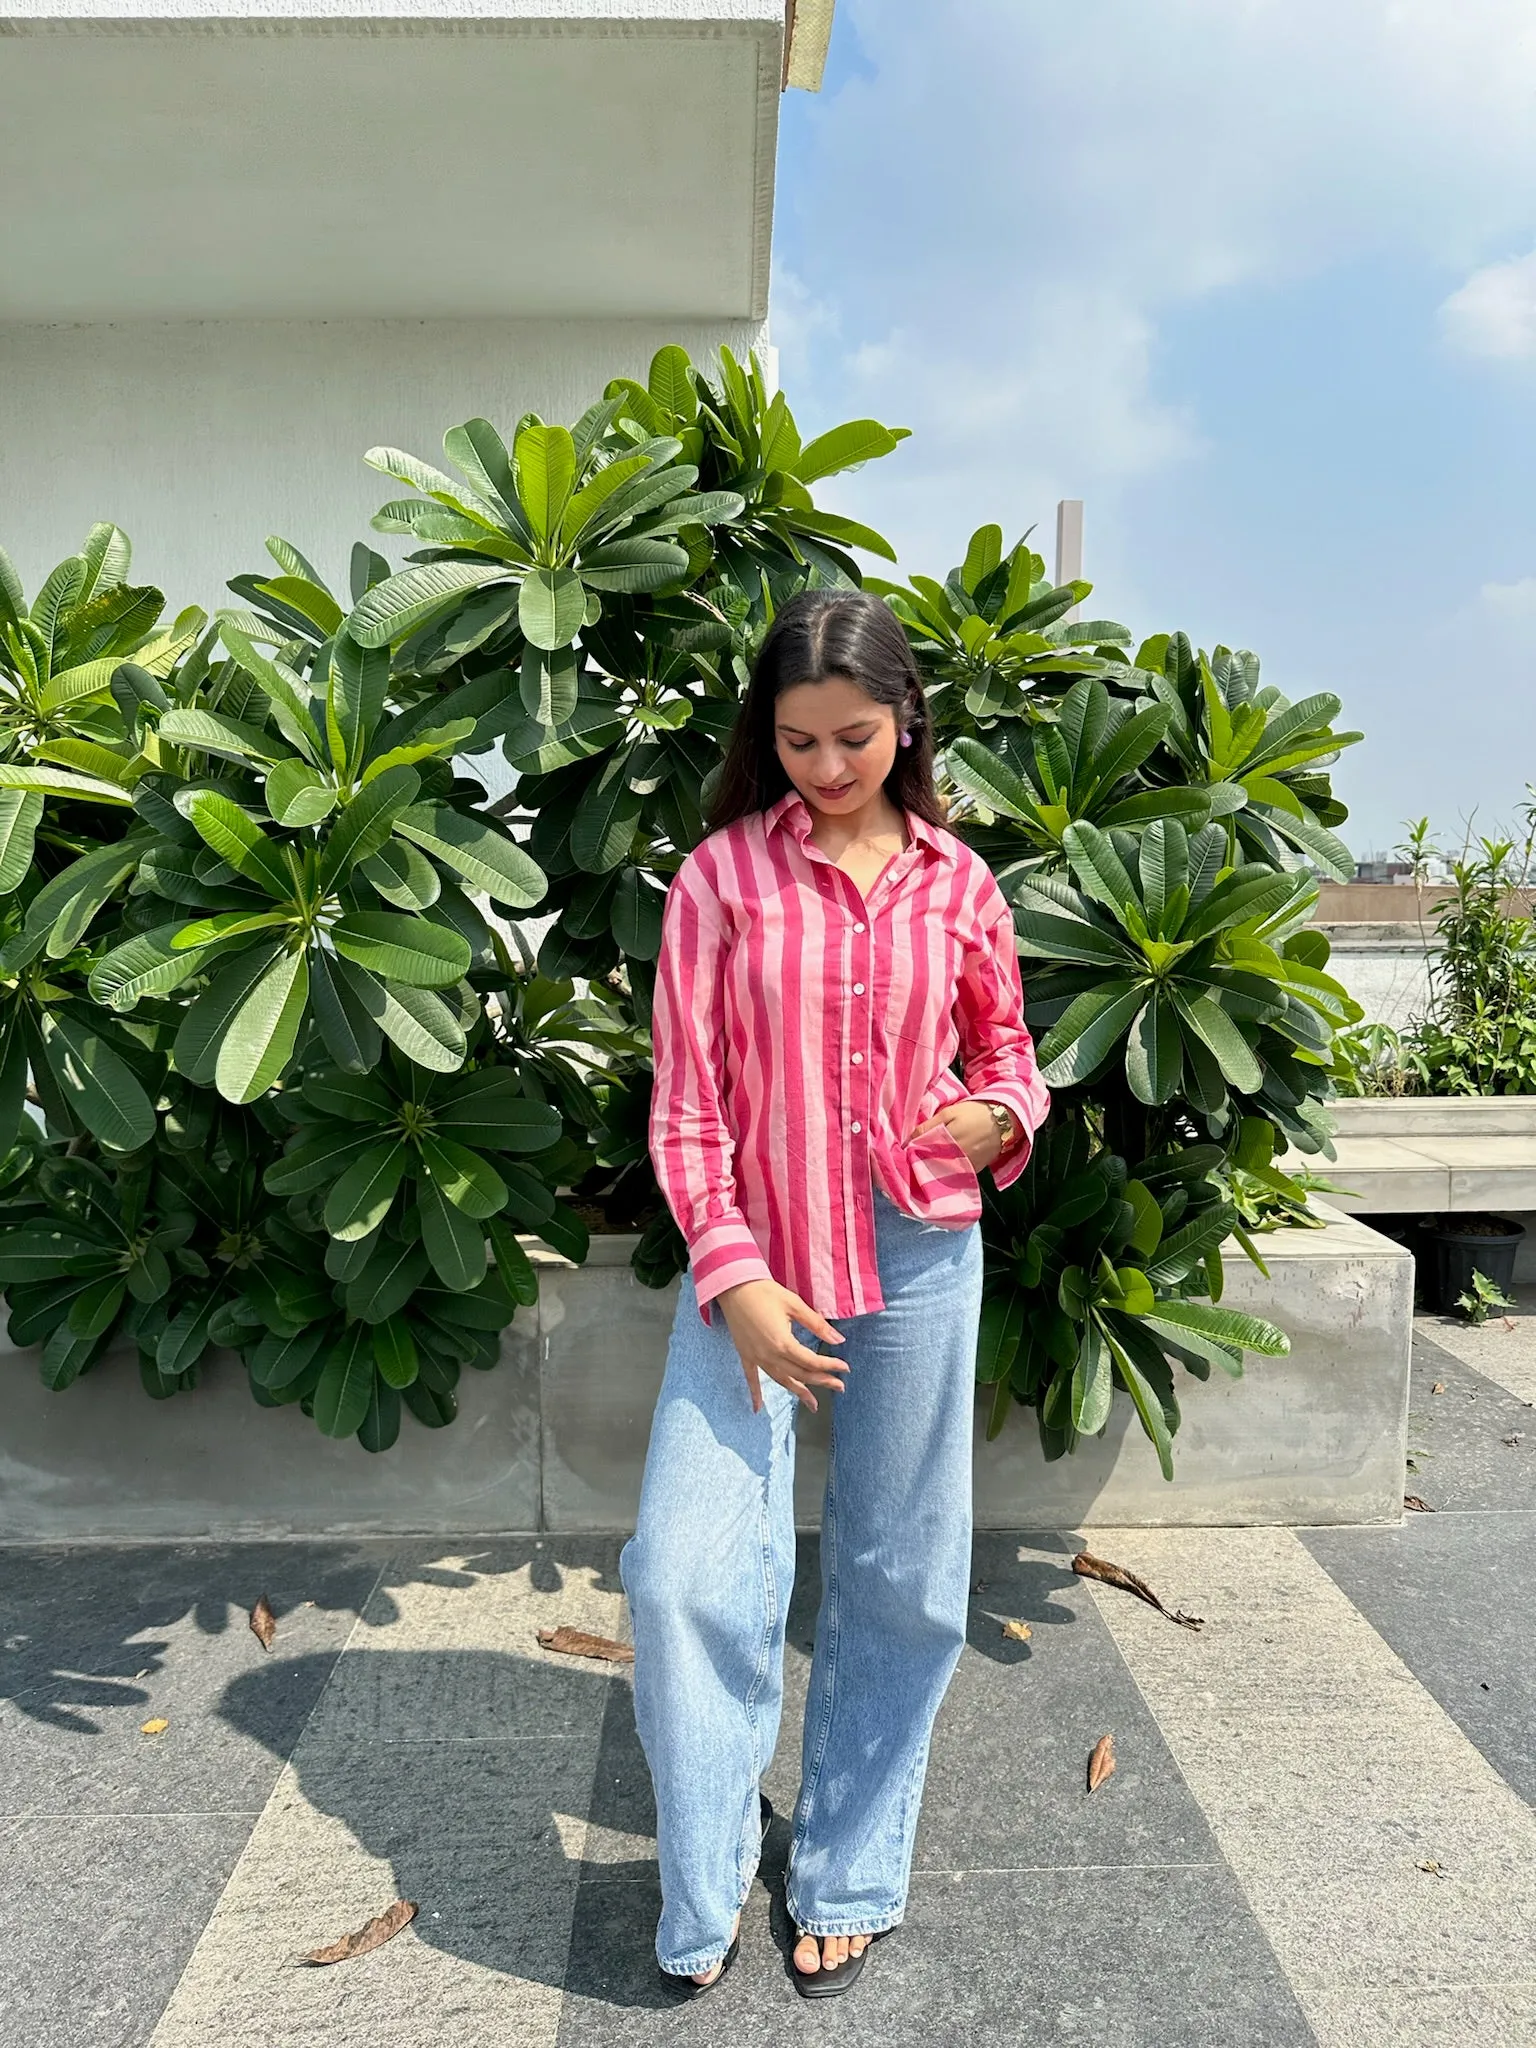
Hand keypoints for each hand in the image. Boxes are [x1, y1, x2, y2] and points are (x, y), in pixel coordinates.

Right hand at [713, 1278, 848, 1413]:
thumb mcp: (795, 1304)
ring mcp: (756, 1357)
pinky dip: (755, 1394)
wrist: (733, 1287)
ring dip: (799, 1392)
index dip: (831, 1366)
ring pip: (782, 1380)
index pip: (812, 1361)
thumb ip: (817, 1324)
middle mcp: (770, 1355)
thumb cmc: (765, 1292)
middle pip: (800, 1374)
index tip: (845, 1368)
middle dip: (822, 1381)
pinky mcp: (745, 1355)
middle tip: (840, 1387)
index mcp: (784, 1343)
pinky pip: (751, 1378)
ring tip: (813, 1404)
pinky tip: (757, 1409)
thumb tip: (838, 1339)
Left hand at [909, 1097, 1005, 1171]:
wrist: (1004, 1121)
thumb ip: (928, 1127)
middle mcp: (955, 1160)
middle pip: (930, 1166)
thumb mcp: (949, 1113)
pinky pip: (956, 1175)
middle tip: (915, 1156)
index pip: (920, 1155)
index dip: (912, 1153)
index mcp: (946, 1144)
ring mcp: (965, 1168)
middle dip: (921, 1162)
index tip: (906, 1150)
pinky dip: (948, 1170)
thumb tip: (908, 1140)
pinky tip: (945, 1163)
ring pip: (942, 1172)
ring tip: (930, 1158)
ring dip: (933, 1167)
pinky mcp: (974, 1171)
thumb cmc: (974, 1113)